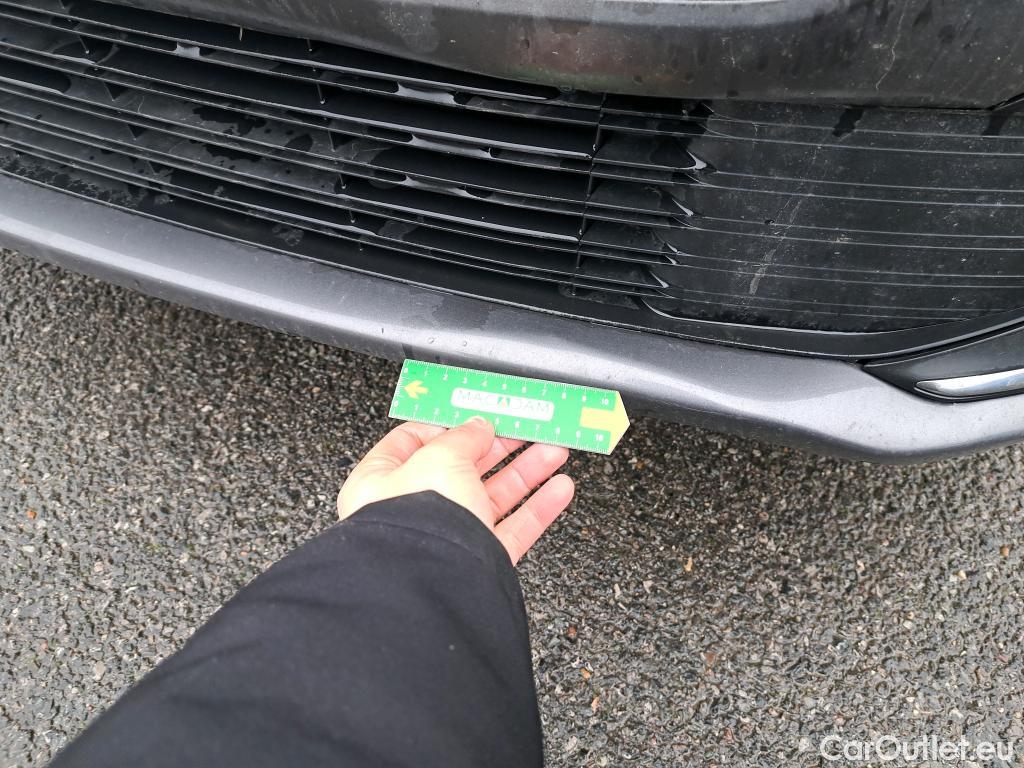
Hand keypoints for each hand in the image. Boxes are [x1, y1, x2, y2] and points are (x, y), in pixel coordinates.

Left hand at [338, 416, 574, 563]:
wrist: (433, 588)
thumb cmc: (417, 525)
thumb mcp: (439, 458)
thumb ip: (463, 436)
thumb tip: (478, 426)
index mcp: (383, 482)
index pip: (415, 441)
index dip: (450, 424)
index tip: (480, 412)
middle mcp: (413, 511)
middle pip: (462, 468)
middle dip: (500, 446)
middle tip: (527, 428)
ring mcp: (448, 538)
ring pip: (493, 497)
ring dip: (527, 471)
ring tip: (555, 451)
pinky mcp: (478, 563)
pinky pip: (513, 529)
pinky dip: (539, 507)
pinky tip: (559, 489)